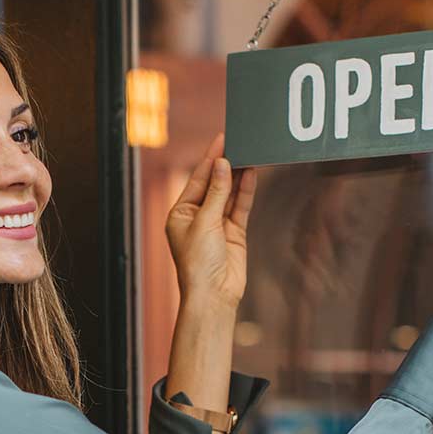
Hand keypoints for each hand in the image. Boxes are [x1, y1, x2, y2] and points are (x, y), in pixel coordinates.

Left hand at [164, 132, 257, 306]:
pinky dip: (246, 191)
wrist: (213, 295)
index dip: (210, 159)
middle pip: (214, 184)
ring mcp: (217, 224)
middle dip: (226, 164)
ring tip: (249, 153)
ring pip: (229, 193)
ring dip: (238, 175)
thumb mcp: (205, 222)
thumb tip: (223, 165)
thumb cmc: (198, 263)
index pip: (197, 180)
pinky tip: (252, 174)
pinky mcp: (234, 233)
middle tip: (239, 142)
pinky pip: (240, 206)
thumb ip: (217, 193)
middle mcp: (197, 217)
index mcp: (180, 214)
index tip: (222, 139)